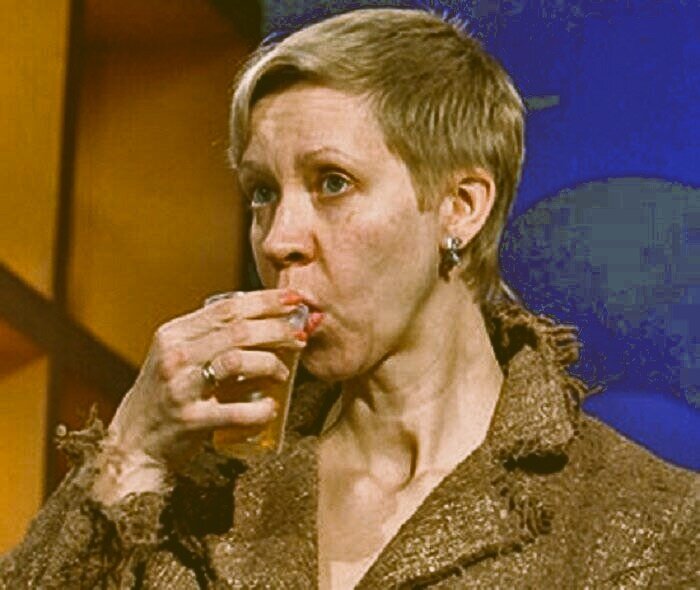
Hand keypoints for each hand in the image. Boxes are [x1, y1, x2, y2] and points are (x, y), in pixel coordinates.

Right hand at [92, 289, 309, 503]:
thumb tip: (268, 319)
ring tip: (284, 372)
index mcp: (174, 333)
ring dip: (271, 363)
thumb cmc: (168, 395)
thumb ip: (212, 337)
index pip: (227, 308)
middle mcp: (174, 355)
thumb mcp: (180, 357)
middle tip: (301, 335)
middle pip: (238, 330)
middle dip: (277, 329)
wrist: (134, 443)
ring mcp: (180, 387)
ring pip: (237, 360)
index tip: (294, 299)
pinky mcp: (189, 420)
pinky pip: (236, 411)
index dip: (265, 300)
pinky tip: (271, 408)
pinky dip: (260, 409)